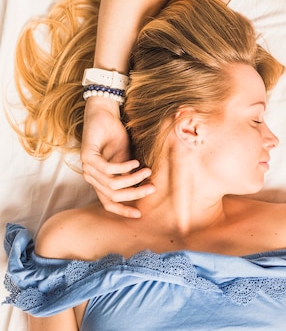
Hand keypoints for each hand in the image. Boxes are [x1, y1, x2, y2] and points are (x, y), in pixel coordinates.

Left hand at [80, 97, 154, 217]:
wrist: (103, 116)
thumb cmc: (115, 137)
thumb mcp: (126, 160)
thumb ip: (130, 175)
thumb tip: (146, 189)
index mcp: (100, 181)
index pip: (109, 203)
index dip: (123, 211)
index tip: (140, 214)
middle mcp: (92, 178)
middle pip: (113, 196)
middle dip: (135, 194)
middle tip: (153, 188)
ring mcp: (88, 168)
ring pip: (112, 184)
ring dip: (133, 179)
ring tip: (148, 171)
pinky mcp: (88, 157)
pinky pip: (109, 169)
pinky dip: (125, 167)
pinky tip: (136, 162)